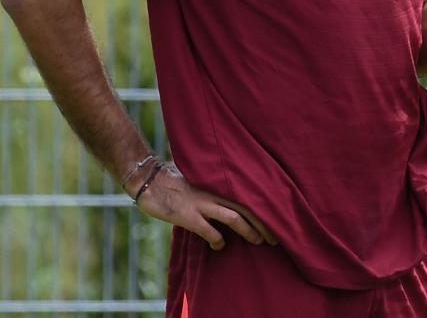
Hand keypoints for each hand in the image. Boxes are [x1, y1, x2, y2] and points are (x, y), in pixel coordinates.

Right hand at [134, 162, 278, 250]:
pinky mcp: (188, 215)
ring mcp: (202, 204)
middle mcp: (214, 193)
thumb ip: (213, 190)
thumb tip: (225, 199)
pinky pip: (208, 230)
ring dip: (249, 231)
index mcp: (218, 184)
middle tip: (275, 238)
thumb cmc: (173, 181)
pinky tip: (219, 245)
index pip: (248, 196)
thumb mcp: (198, 181)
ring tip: (259, 242)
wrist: (150, 180)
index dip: (263, 209)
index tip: (276, 220)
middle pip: (247, 207)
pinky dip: (217, 239)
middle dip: (263, 223)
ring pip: (234, 217)